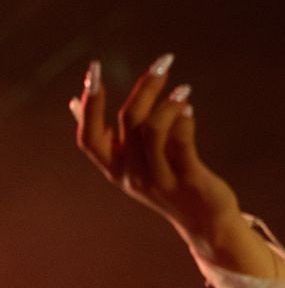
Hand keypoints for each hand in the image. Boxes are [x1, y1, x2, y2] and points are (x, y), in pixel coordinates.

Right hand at [70, 54, 241, 242]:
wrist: (207, 224)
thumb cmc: (169, 185)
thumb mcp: (133, 164)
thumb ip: (109, 137)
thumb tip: (73, 102)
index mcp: (116, 170)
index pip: (89, 137)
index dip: (89, 104)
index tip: (94, 70)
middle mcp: (133, 176)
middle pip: (128, 122)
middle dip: (145, 87)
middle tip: (164, 63)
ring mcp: (160, 180)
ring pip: (153, 129)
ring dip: (168, 102)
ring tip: (183, 89)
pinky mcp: (189, 180)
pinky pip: (181, 142)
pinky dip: (184, 119)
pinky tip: (189, 108)